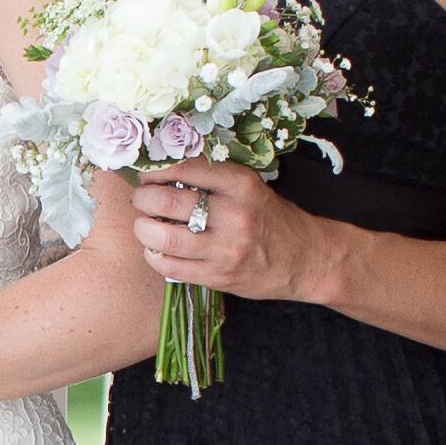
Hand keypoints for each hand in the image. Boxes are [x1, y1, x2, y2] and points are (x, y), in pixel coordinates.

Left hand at [125, 162, 320, 302]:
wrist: (305, 259)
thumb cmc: (270, 218)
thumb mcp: (249, 187)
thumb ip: (211, 177)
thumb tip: (159, 170)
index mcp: (241, 184)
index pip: (185, 167)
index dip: (156, 169)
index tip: (147, 172)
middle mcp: (234, 215)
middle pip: (166, 202)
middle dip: (142, 198)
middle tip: (141, 198)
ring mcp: (225, 250)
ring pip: (162, 238)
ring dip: (143, 229)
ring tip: (145, 224)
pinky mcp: (218, 277)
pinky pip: (169, 267)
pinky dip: (154, 256)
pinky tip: (158, 249)